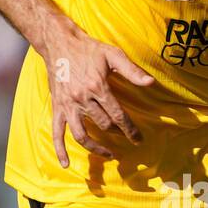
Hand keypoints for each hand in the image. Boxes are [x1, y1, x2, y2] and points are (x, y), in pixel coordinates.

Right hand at [41, 18, 153, 163]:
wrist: (59, 43)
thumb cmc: (88, 49)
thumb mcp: (113, 54)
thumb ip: (131, 70)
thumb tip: (150, 82)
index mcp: (97, 87)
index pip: (118, 115)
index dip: (130, 130)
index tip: (138, 139)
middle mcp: (82, 99)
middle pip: (103, 125)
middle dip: (117, 134)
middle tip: (127, 138)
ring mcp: (68, 106)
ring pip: (81, 135)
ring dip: (96, 148)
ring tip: (108, 154)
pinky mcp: (57, 108)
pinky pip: (57, 132)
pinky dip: (60, 150)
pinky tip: (65, 164)